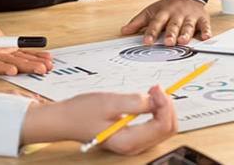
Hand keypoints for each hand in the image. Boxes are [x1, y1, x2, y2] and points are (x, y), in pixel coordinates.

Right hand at [0, 0, 51, 75]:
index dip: (2, 68)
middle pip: (10, 64)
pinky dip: (34, 55)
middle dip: (26, 67)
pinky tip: (45, 58)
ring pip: (19, 60)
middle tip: (41, 69)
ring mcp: (1, 54)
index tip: (13, 70)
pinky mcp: (7, 49)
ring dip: (34, 63)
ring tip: (48, 66)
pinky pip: (22, 53)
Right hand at [22, 85, 176, 154]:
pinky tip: (148, 99)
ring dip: (162, 108)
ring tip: (152, 92)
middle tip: (156, 88)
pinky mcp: (132, 136)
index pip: (162, 125)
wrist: (66, 119)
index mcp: (128, 140)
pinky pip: (153, 126)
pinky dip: (156, 111)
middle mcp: (134, 146)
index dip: (165, 104)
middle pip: (167, 129)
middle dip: (166, 106)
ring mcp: (134, 142)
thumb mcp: (109, 102)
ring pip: (162, 128)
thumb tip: (155, 99)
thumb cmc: (82, 111)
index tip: (156, 88)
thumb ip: (134, 102)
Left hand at [121, 0, 210, 45]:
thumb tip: (124, 31)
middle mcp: (177, 14)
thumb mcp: (151, 11)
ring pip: (188, 25)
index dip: (152, 32)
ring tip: (183, 41)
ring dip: (186, 33)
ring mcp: (189, 16)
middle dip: (171, 33)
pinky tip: (206, 37)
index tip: (147, 42)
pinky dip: (206, 31)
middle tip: (168, 43)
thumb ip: (138, 22)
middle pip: (173, 24)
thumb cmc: (167, 7)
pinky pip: (204, 25)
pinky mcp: (201, 18)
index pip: (156, 22)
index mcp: (163, 12)